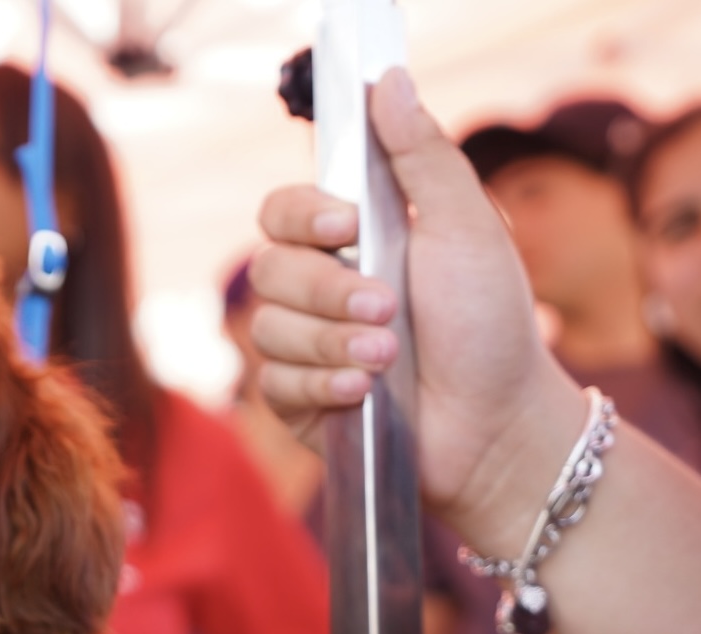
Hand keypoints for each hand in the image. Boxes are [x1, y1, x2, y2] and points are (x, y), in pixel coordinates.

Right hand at [249, 68, 586, 556]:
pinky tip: (363, 394)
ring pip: (267, 330)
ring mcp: (302, 347)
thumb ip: (422, 155)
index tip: (348, 226)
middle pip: (268, 270)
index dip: (301, 215)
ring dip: (331, 343)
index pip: (281, 210)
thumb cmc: (490, 324)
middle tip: (388, 309)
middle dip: (329, 291)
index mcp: (350, 243)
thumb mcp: (466, 227)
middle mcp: (317, 290)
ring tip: (388, 359)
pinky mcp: (295, 402)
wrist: (496, 424)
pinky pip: (272, 383)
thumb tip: (386, 79)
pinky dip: (320, 385)